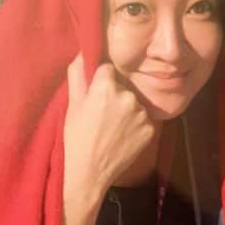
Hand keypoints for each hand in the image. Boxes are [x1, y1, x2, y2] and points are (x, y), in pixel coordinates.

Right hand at [61, 53, 157, 224]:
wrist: (87, 173)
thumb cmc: (74, 137)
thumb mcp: (72, 103)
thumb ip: (78, 72)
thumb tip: (85, 50)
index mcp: (107, 86)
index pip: (109, 69)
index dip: (101, 80)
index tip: (95, 92)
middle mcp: (129, 96)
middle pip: (124, 85)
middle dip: (115, 94)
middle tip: (102, 114)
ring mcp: (143, 113)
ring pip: (135, 102)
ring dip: (127, 109)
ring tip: (111, 127)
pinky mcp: (152, 129)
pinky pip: (144, 118)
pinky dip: (136, 124)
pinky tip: (122, 135)